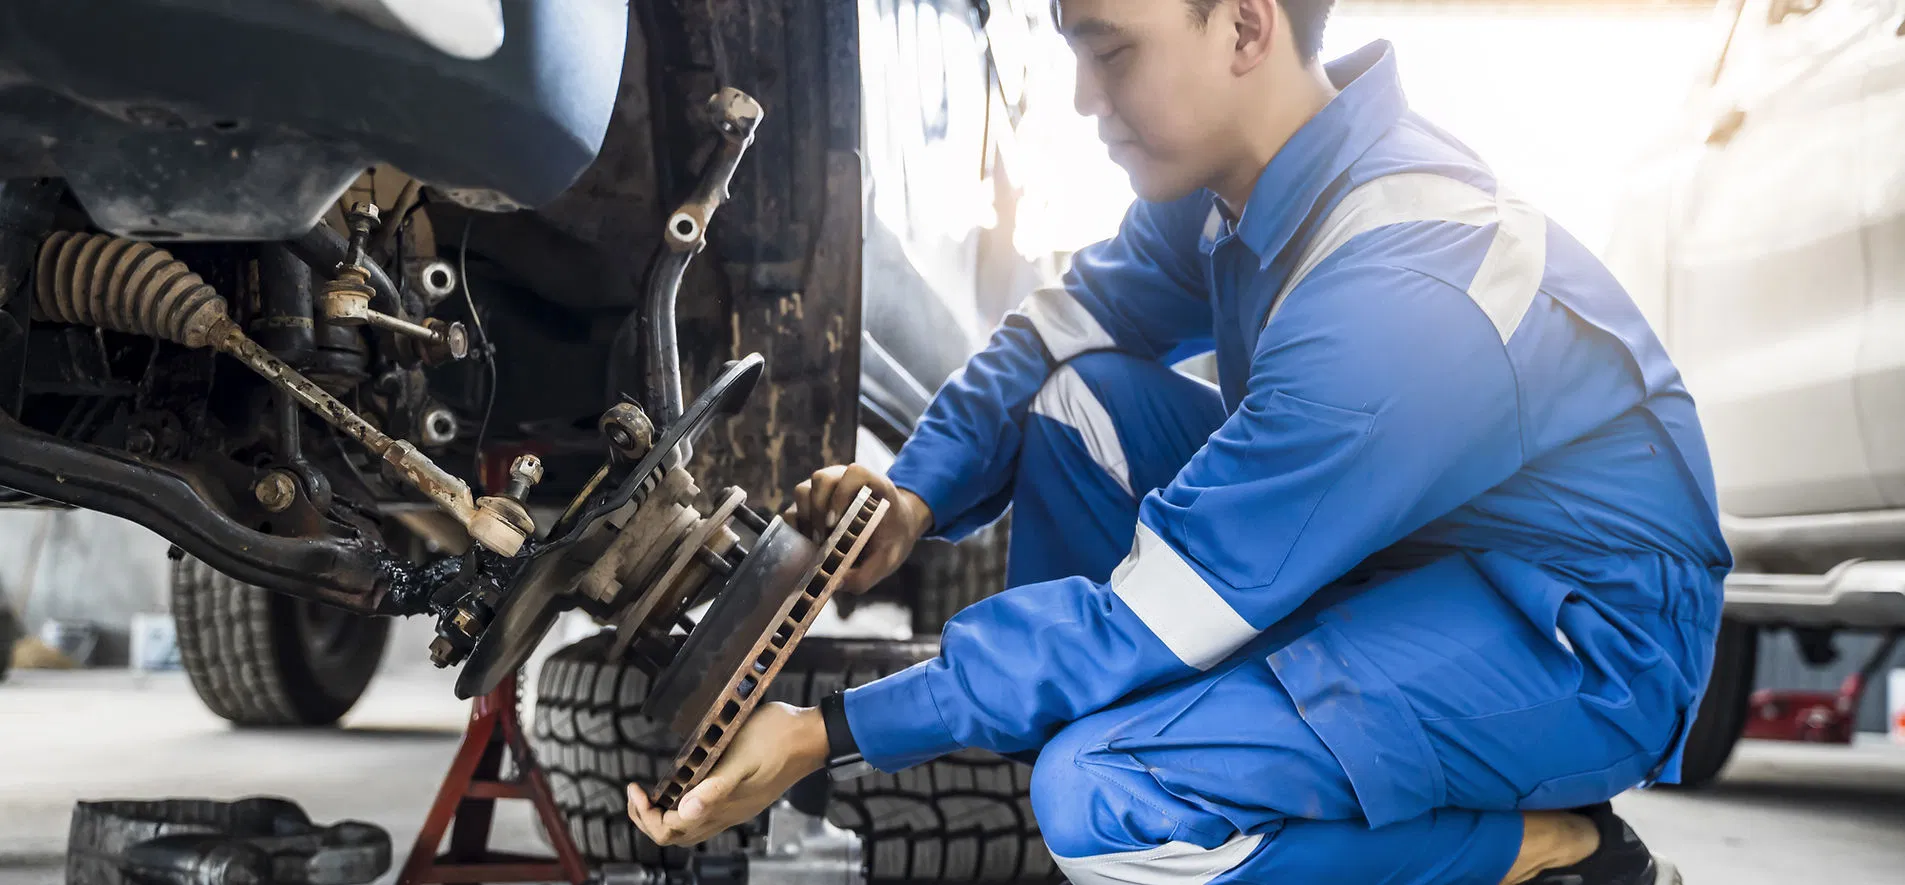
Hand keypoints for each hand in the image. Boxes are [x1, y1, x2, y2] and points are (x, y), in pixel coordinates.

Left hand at [626, 702, 828, 845]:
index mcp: (723, 806)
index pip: (670, 829)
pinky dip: (683, 807)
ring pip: (689, 828)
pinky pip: (704, 816)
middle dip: (649, 819)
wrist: (811, 736)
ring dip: (665, 815)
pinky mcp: (742, 797)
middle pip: (676, 835)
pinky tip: (682, 786)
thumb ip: (714, 786)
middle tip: (637, 793)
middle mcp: (727, 813)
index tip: (636, 787)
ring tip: (652, 793)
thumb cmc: (778, 738)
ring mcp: (735, 807)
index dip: (646, 814)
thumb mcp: (741, 757)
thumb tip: (685, 809)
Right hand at [786, 464, 932, 593]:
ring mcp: (826, 490)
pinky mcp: (811, 504)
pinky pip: (793, 508)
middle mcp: (845, 480)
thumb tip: (837, 582)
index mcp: (872, 485)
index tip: (837, 521)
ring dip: (805, 517)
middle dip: (818, 511)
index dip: (842, 493)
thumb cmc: (892, 540)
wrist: (893, 530)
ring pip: (803, 490)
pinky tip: (807, 544)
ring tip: (816, 542)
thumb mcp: (887, 561)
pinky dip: (795, 526)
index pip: (854, 473)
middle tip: (824, 539)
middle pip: (822, 480)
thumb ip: (867, 574)